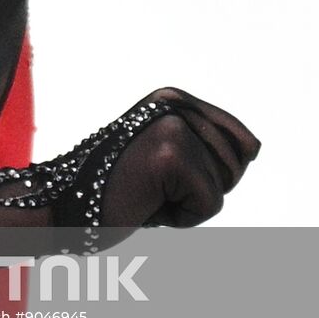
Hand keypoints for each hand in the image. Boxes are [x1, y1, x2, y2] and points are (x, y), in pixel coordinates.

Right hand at [99, 87, 261, 227]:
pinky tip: (143, 204)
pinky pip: (209, 205)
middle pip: (238, 166)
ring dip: (188, 204)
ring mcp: (173, 128)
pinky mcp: (170, 157)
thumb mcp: (166, 156)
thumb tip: (255, 146)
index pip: (245, 144)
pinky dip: (180, 218)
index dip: (214, 175)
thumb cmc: (117, 191)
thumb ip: (209, 145)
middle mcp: (175, 105)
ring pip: (223, 188)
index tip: (163, 174)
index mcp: (174, 99)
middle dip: (200, 190)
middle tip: (150, 187)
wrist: (63, 208)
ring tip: (145, 194)